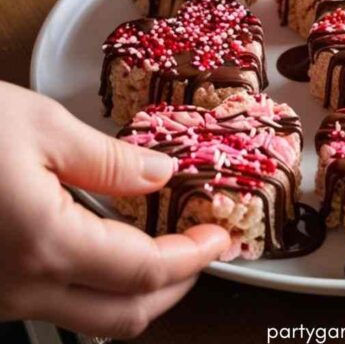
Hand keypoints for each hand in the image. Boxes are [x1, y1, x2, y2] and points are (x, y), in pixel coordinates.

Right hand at [0, 82, 228, 337]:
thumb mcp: (40, 126)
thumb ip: (109, 160)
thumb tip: (162, 174)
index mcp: (44, 245)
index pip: (144, 273)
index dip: (193, 258)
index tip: (221, 236)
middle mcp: (22, 288)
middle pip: (124, 316)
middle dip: (176, 287)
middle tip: (203, 247)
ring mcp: (1, 297)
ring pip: (90, 319)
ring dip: (139, 290)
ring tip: (168, 244)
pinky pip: (57, 304)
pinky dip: (99, 284)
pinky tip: (112, 244)